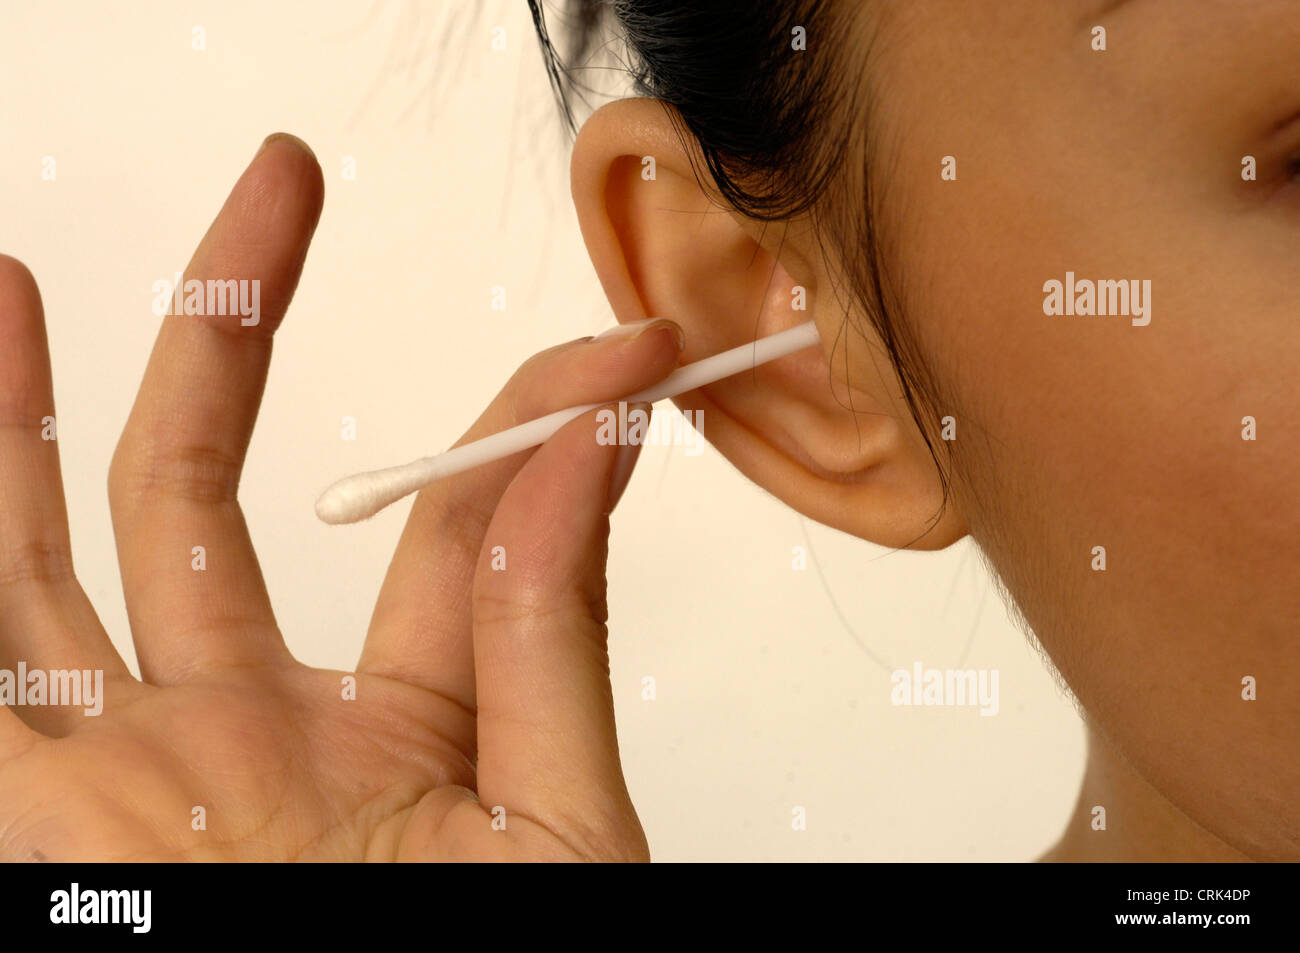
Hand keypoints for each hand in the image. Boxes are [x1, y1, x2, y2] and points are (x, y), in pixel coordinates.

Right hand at [0, 134, 681, 860]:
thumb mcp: (552, 821)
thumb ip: (555, 635)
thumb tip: (594, 445)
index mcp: (381, 739)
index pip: (451, 532)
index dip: (535, 421)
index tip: (619, 348)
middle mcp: (235, 741)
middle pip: (213, 496)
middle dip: (232, 326)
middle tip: (269, 193)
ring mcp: (126, 781)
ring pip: (53, 561)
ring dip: (23, 426)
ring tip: (11, 296)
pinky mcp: (44, 827)